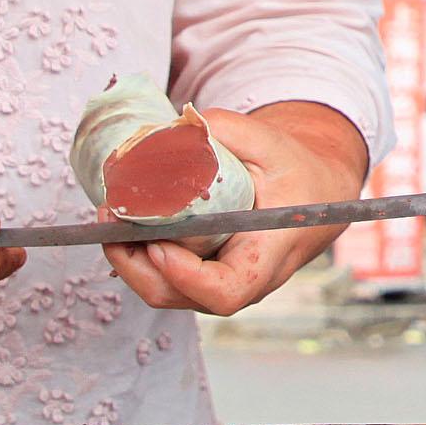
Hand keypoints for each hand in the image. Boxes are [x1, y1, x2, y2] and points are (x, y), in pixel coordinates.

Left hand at [103, 101, 369, 315]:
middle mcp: (245, 281)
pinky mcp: (205, 276)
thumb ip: (227, 130)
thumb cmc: (297, 172)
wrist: (315, 196)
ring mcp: (222, 282)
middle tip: (110, 219)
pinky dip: (138, 255)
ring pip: (167, 291)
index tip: (157, 244)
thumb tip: (173, 127)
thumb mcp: (272, 143)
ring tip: (110, 214)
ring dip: (130, 260)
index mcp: (268, 253)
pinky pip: (165, 278)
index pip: (225, 290)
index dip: (185, 277)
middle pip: (181, 297)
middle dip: (135, 266)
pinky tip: (124, 220)